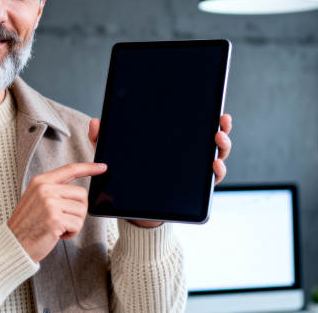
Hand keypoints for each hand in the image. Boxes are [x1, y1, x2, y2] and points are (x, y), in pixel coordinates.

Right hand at [8, 162, 106, 262]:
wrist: (14, 244)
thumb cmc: (27, 224)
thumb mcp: (36, 200)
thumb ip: (55, 191)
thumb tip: (81, 194)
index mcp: (41, 182)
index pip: (70, 170)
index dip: (89, 168)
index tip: (102, 167)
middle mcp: (45, 190)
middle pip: (82, 194)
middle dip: (78, 210)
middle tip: (63, 219)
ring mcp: (50, 204)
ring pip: (82, 210)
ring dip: (74, 223)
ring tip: (57, 227)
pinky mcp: (55, 219)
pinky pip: (78, 224)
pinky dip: (71, 233)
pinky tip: (57, 234)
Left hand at [87, 115, 232, 227]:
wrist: (136, 210)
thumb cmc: (130, 179)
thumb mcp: (117, 158)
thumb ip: (104, 141)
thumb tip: (95, 122)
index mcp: (176, 143)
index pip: (195, 125)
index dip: (208, 116)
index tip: (214, 108)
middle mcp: (191, 156)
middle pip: (212, 139)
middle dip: (220, 128)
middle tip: (219, 122)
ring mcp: (196, 173)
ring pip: (217, 156)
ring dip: (222, 147)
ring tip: (217, 139)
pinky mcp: (196, 190)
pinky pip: (212, 180)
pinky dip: (218, 171)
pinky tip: (214, 166)